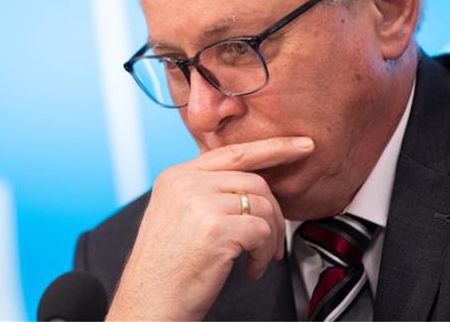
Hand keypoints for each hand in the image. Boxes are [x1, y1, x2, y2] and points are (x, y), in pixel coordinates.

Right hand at [105, 136, 314, 320]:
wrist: (149, 302)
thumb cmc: (165, 270)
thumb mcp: (175, 215)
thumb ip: (204, 191)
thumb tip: (250, 185)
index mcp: (176, 176)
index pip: (232, 152)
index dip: (272, 147)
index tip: (301, 146)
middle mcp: (186, 183)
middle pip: (253, 180)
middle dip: (274, 211)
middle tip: (272, 240)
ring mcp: (200, 203)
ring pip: (262, 205)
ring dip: (270, 237)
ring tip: (257, 258)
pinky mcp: (216, 229)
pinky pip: (262, 231)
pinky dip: (263, 254)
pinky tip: (250, 269)